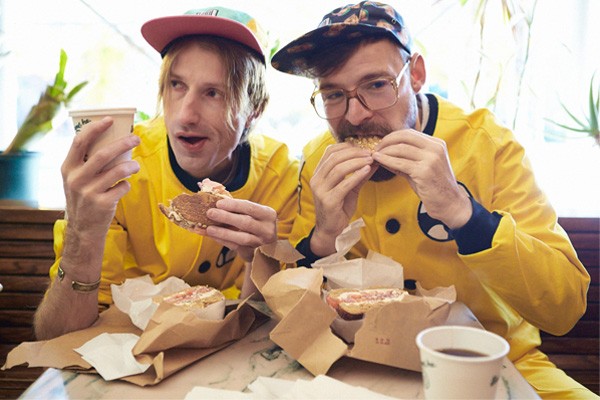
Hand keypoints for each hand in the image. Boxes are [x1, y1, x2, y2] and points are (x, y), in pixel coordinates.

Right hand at [62, 117, 139, 237]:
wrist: (83, 228)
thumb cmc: (84, 197)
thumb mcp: (77, 179)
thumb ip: (88, 162)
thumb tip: (114, 140)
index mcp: (68, 168)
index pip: (79, 142)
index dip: (95, 128)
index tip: (110, 120)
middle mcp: (76, 179)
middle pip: (102, 154)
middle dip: (122, 143)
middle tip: (136, 138)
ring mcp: (88, 192)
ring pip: (117, 171)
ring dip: (131, 165)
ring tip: (136, 165)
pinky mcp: (102, 204)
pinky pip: (122, 187)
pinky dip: (126, 184)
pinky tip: (124, 186)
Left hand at [198, 198, 277, 261]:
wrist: (266, 246)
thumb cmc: (256, 223)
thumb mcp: (253, 214)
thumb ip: (238, 208)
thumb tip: (215, 200)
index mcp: (268, 214)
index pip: (250, 208)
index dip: (234, 205)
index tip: (218, 203)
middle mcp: (267, 229)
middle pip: (246, 223)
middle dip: (226, 217)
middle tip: (210, 213)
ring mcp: (261, 243)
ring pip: (241, 238)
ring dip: (223, 233)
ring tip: (209, 229)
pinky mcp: (253, 253)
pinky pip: (236, 247)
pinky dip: (223, 241)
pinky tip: (213, 236)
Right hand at [309, 143, 375, 255]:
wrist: (331, 230)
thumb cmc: (339, 208)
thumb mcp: (350, 187)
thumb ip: (359, 174)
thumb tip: (374, 160)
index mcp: (318, 173)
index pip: (330, 151)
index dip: (347, 146)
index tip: (363, 147)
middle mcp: (316, 179)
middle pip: (335, 158)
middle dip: (354, 153)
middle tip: (370, 152)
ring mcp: (320, 190)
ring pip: (339, 169)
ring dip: (357, 162)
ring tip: (370, 160)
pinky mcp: (328, 201)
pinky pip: (344, 184)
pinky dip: (356, 175)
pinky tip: (367, 170)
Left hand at [372, 129, 471, 227]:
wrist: (449, 204)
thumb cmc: (433, 187)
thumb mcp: (420, 168)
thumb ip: (405, 159)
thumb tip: (383, 153)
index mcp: (436, 144)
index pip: (410, 133)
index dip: (393, 136)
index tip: (382, 143)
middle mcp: (435, 148)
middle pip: (404, 136)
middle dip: (387, 141)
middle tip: (376, 148)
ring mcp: (431, 159)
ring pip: (400, 149)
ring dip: (384, 151)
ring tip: (375, 155)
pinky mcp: (424, 171)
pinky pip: (400, 163)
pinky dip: (386, 160)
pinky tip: (378, 160)